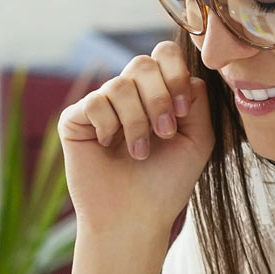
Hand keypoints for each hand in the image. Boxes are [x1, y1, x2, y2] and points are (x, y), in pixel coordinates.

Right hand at [59, 44, 214, 273]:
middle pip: (142, 64)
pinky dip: (108, 125)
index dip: (175, 74)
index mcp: (158, 94)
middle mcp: (129, 96)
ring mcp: (101, 106)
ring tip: (139, 152)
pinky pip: (94, 102)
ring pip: (119, 85)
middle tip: (165, 134)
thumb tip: (186, 73)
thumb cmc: (167, 183)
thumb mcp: (198, 139)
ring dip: (137, 121)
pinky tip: (109, 146)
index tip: (182, 110)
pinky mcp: (75, 120)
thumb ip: (198, 100)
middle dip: (159, 98)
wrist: (134, 217)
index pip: (164, 56)